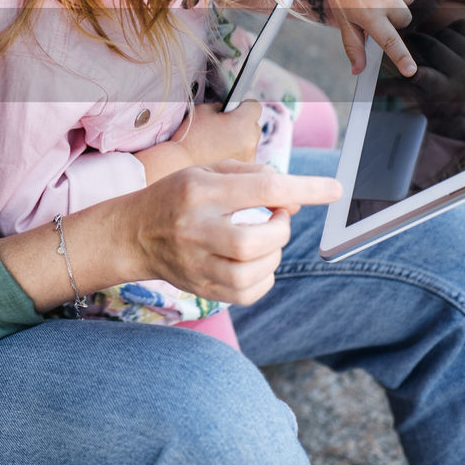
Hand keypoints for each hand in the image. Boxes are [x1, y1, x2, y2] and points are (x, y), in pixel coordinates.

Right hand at [124, 158, 340, 304]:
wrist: (132, 234)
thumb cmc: (175, 196)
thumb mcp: (207, 172)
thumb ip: (252, 177)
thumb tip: (294, 199)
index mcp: (199, 191)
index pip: (262, 188)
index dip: (304, 189)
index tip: (333, 189)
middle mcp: (196, 228)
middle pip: (256, 239)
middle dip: (280, 229)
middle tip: (277, 218)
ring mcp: (195, 263)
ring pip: (253, 271)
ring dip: (273, 254)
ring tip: (265, 239)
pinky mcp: (200, 287)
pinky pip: (247, 293)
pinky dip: (265, 278)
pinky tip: (258, 263)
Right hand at [134, 101, 261, 183]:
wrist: (180, 165)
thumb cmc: (190, 137)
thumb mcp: (202, 111)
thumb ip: (220, 107)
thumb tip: (228, 109)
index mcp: (242, 123)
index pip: (254, 106)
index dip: (243, 106)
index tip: (233, 110)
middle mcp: (250, 141)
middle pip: (253, 125)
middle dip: (242, 123)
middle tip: (223, 127)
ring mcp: (249, 157)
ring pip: (249, 142)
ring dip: (240, 140)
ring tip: (219, 144)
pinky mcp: (243, 169)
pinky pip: (244, 155)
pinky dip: (235, 154)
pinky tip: (219, 155)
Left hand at [324, 0, 421, 75]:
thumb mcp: (343, 16)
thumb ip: (353, 44)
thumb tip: (358, 70)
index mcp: (368, 15)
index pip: (390, 42)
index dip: (401, 58)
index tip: (411, 71)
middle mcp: (386, 0)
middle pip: (404, 20)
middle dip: (393, 14)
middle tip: (374, 0)